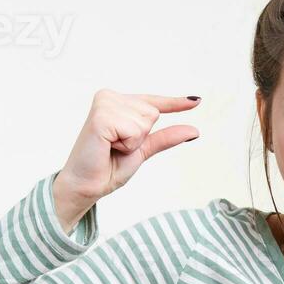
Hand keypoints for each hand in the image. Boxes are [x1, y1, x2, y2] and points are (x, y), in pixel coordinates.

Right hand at [53, 90, 200, 230]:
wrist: (87, 186)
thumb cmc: (108, 167)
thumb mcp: (143, 149)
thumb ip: (165, 137)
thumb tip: (195, 130)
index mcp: (117, 102)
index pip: (153, 102)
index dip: (175, 103)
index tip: (196, 101)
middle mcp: (109, 97)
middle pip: (153, 113)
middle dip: (140, 137)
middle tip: (116, 147)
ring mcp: (104, 103)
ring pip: (146, 121)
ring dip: (132, 142)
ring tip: (111, 147)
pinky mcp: (101, 116)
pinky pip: (134, 130)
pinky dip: (127, 144)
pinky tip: (108, 146)